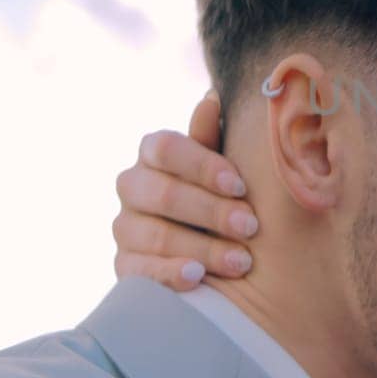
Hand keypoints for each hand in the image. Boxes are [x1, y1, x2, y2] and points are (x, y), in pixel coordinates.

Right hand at [112, 92, 259, 288]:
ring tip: (242, 262)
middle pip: (162, 193)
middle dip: (211, 212)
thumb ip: (215, 140)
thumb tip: (212, 99)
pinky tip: (197, 277)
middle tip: (252, 227)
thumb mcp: (226, 170)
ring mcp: (125, 228)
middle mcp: (132, 186)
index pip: (165, 148)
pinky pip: (139, 272)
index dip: (202, 166)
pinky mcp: (124, 267)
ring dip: (203, 248)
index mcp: (155, 153)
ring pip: (156, 235)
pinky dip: (169, 273)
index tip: (239, 186)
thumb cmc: (227, 198)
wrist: (220, 252)